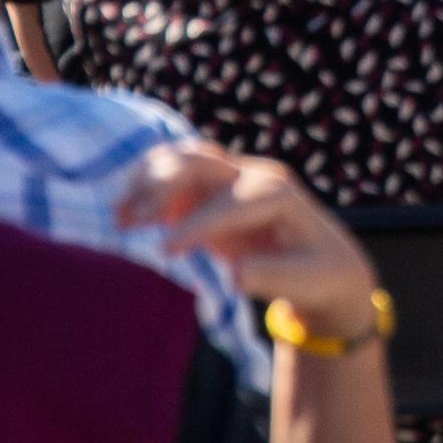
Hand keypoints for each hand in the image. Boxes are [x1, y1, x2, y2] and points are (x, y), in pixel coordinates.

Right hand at [121, 143, 385, 343]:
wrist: (323, 262)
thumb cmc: (317, 273)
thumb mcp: (306, 282)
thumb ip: (272, 277)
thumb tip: (235, 275)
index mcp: (280, 194)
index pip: (231, 203)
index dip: (197, 224)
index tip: (165, 250)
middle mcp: (253, 177)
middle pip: (200, 162)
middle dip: (163, 186)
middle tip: (130, 223)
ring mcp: (230, 179)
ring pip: (182, 159)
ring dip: (147, 181)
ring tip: (119, 215)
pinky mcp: (212, 192)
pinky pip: (174, 176)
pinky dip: (146, 187)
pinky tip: (125, 214)